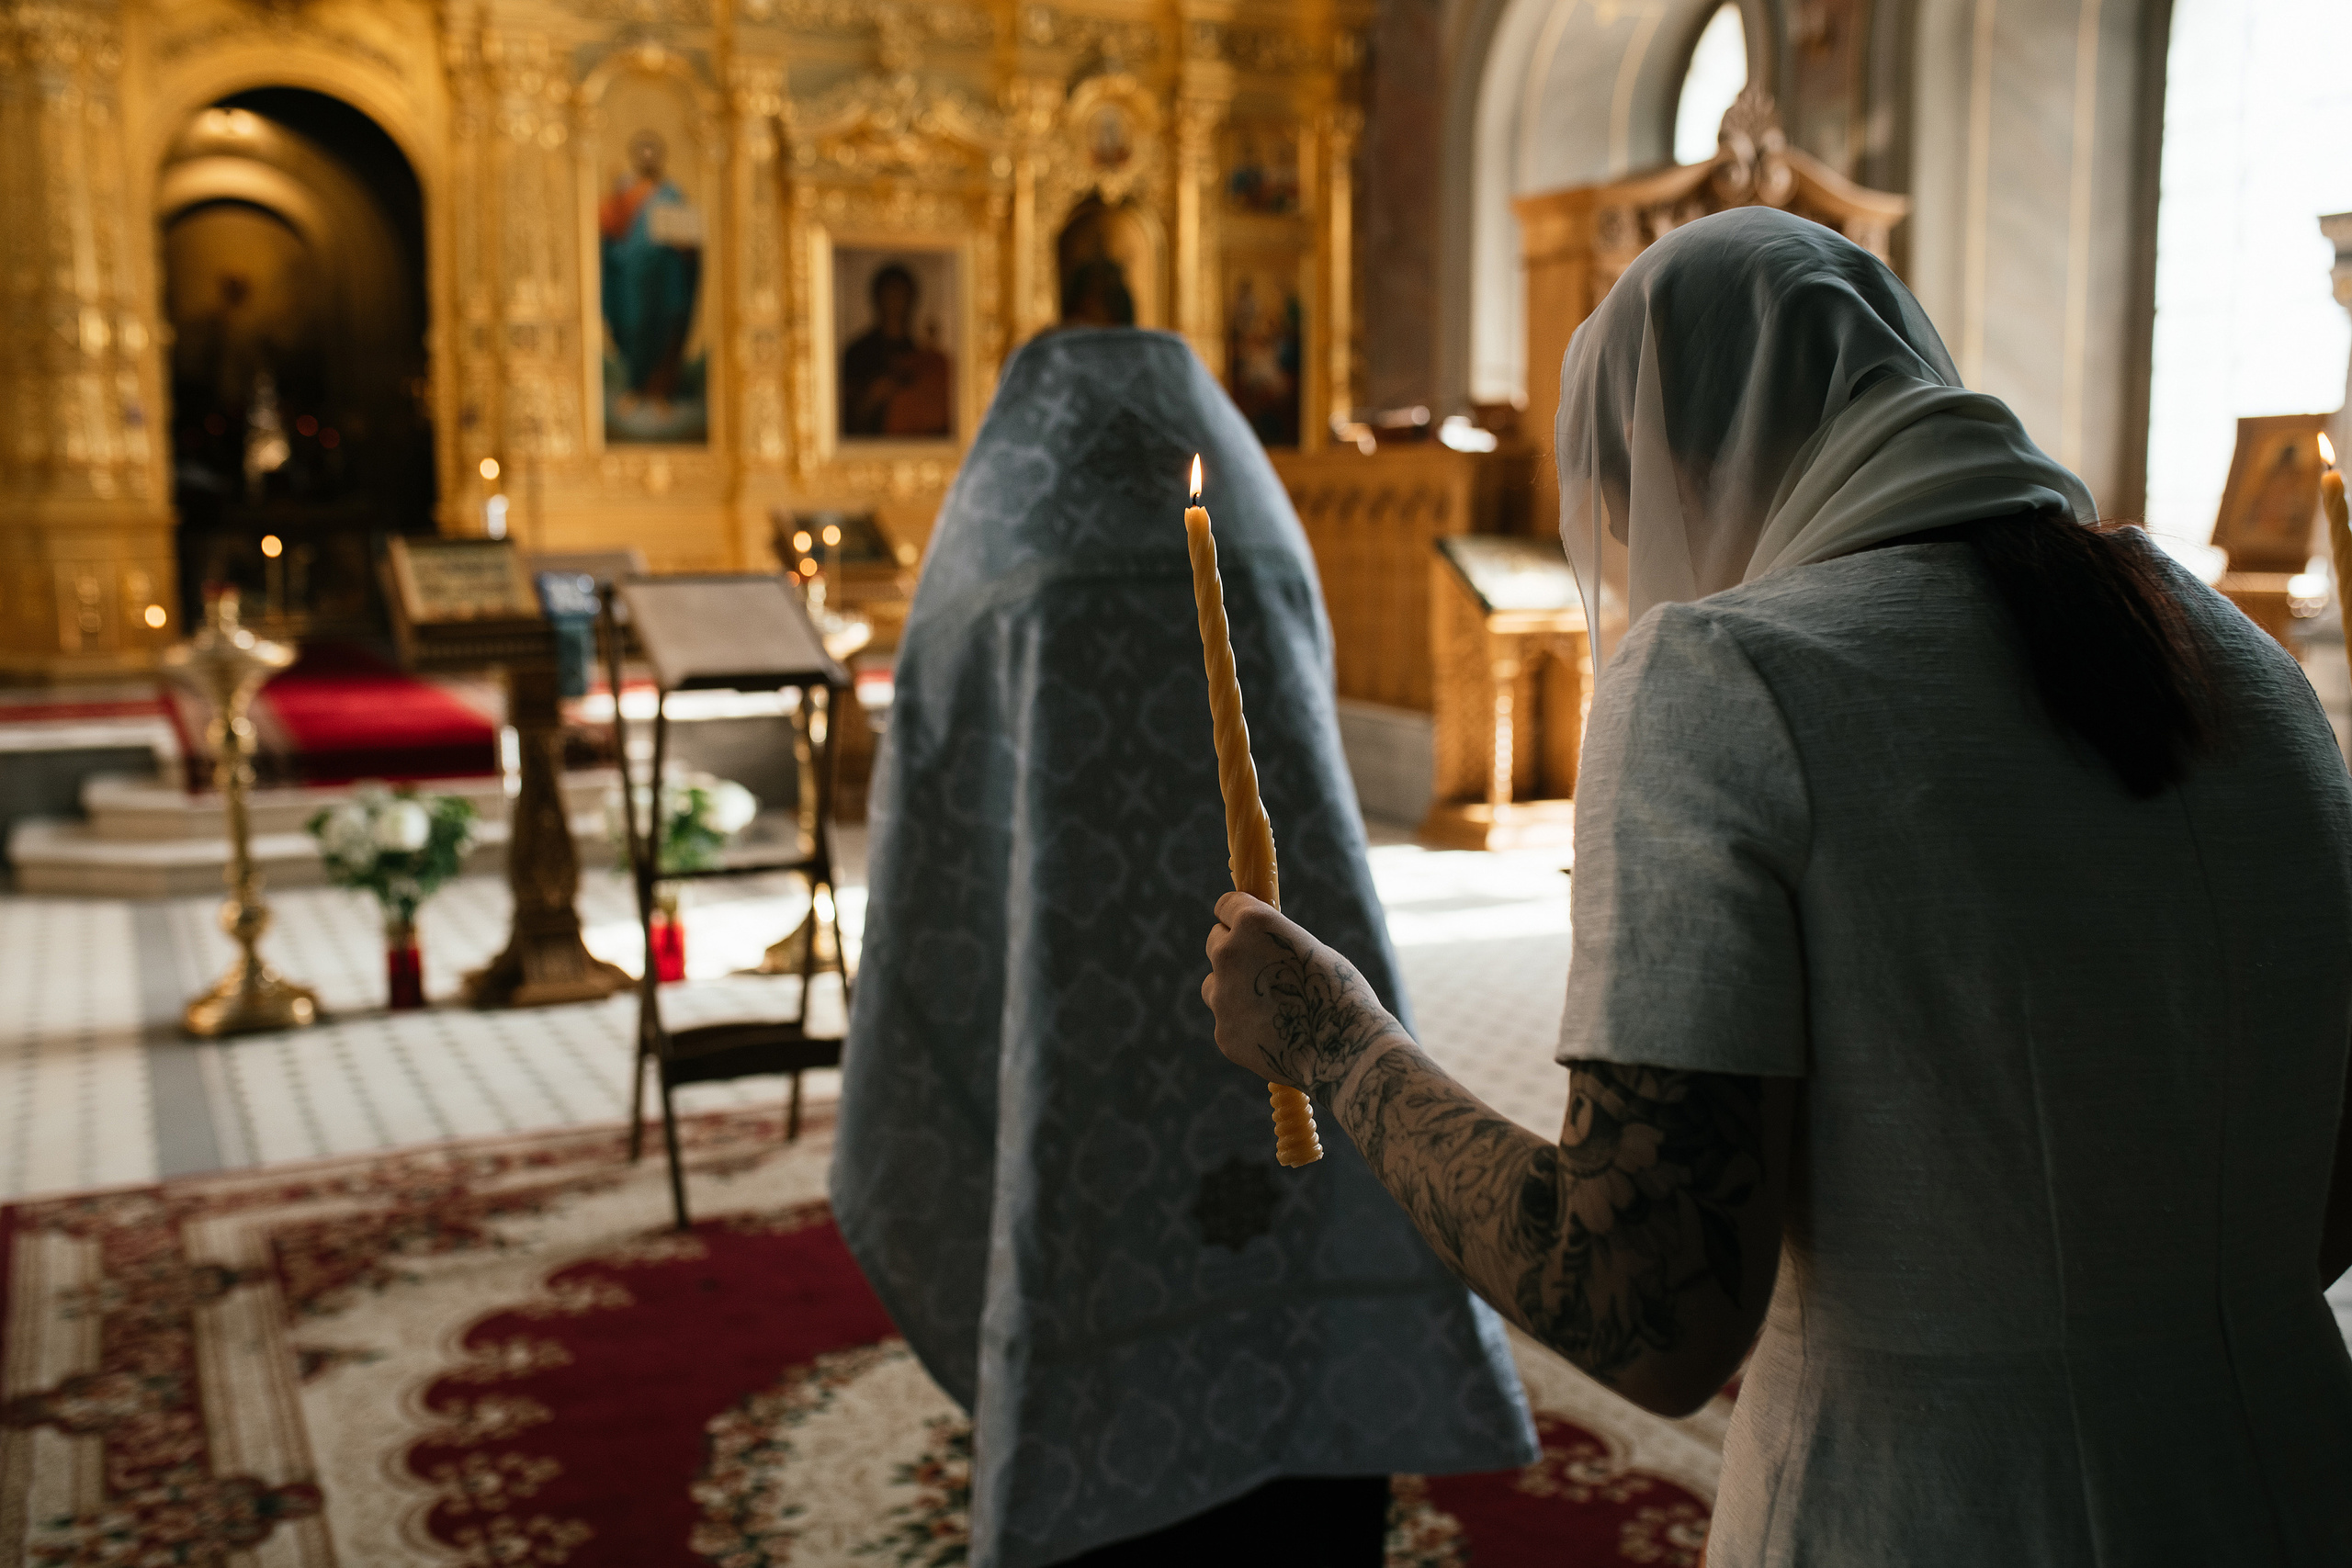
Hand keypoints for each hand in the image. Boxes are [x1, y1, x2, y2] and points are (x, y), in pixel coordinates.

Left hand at [1201, 892, 1405, 1100]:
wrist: (1344, 1050)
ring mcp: (1222, 996)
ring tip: (1272, 1005)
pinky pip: (1227, 1021)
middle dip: (1234, 950)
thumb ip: (1274, 944)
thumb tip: (1258, 946)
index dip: (1237, 915)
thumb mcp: (1310, 949)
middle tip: (1261, 967)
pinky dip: (1244, 1024)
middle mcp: (1229, 954)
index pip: (1226, 905)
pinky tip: (1275, 1034)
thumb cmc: (1340, 993)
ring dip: (1233, 989)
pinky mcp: (1224, 1032)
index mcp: (1254, 924)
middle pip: (1215, 942)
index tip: (1245, 926)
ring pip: (1214, 984)